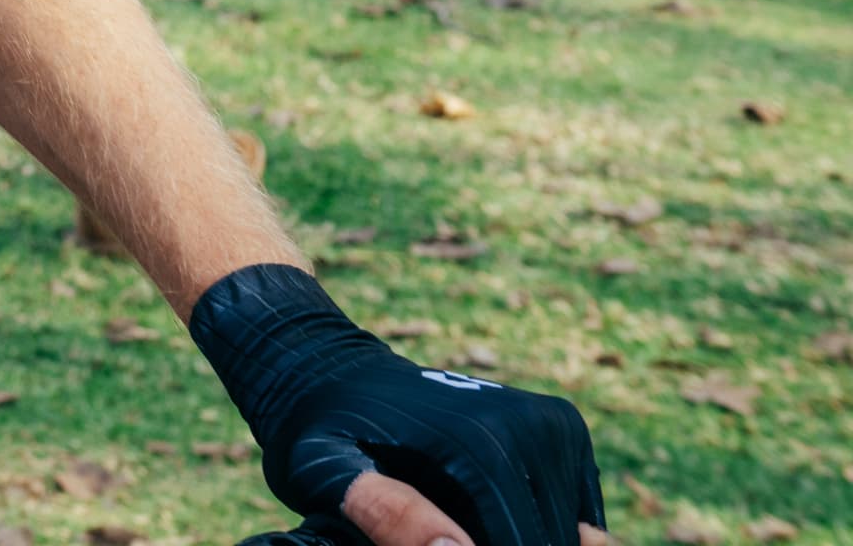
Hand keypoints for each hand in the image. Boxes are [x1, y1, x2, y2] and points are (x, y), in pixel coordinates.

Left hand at [192, 266, 607, 545]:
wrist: (331, 368)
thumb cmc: (320, 431)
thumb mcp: (323, 471)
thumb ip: (384, 511)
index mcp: (482, 444)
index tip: (428, 540)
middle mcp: (532, 426)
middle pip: (548, 541)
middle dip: (492, 543)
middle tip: (435, 528)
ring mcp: (555, 425)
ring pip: (568, 533)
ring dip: (517, 538)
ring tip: (446, 518)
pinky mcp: (564, 430)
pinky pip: (576, 515)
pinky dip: (538, 528)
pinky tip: (475, 513)